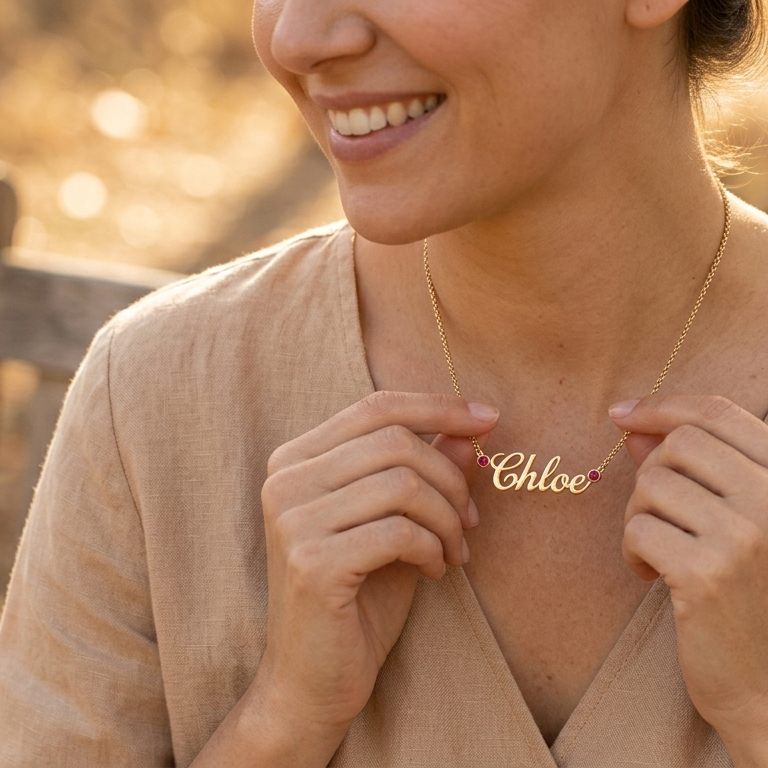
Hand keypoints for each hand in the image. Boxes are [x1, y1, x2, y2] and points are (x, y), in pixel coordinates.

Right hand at [251, 391, 497, 761]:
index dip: (438, 406)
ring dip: (448, 519)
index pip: (376, 407)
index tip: (488, 419)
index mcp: (297, 460)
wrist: (312, 681)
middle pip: (395, 441)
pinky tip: (435, 572)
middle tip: (471, 519)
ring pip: (402, 484)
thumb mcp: (397, 523)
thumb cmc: (357, 598)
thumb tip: (469, 429)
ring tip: (455, 551)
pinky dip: (433, 549)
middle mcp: (285, 480)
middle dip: (450, 478)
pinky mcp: (312, 562)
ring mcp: (292, 520)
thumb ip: (425, 471)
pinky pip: (400, 532)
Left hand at [611, 395, 767, 764]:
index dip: (663, 406)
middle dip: (650, 472)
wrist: (767, 684)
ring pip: (651, 483)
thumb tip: (633, 426)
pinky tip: (651, 576)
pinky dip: (632, 550)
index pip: (719, 413)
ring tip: (658, 551)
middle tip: (655, 513)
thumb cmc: (748, 596)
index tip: (622, 413)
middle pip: (679, 443)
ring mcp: (745, 536)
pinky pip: (637, 528)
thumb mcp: (732, 523)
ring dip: (639, 515)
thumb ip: (691, 470)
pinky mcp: (707, 573)